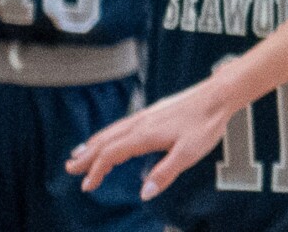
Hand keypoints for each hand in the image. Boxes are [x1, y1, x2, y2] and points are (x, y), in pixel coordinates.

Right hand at [66, 76, 234, 199]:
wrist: (219, 94)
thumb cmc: (205, 123)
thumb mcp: (189, 152)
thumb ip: (166, 173)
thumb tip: (144, 192)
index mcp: (146, 134)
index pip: (112, 154)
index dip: (97, 170)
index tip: (87, 186)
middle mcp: (142, 122)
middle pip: (107, 140)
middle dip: (87, 155)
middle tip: (69, 168)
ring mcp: (147, 115)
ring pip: (114, 130)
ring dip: (95, 143)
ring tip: (80, 153)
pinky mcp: (155, 112)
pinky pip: (123, 124)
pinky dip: (109, 134)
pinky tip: (112, 137)